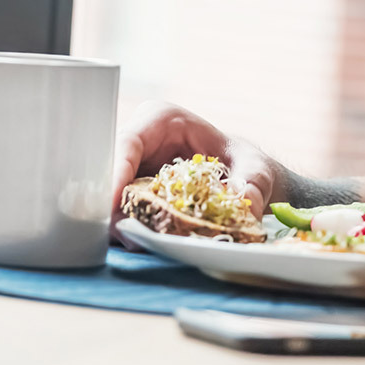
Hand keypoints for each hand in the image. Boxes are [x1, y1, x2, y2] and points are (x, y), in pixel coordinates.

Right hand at [110, 101, 277, 241]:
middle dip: (112, 206)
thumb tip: (246, 203)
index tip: (113, 202)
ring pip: (109, 198)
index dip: (115, 172)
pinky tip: (143, 244)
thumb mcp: (255, 168)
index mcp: (160, 120)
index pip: (127, 143)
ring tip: (139, 244)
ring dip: (119, 222)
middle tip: (127, 235)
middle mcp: (139, 143)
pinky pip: (119, 214)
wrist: (242, 178)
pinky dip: (129, 230)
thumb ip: (252, 183)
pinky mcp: (130, 197)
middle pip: (109, 173)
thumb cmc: (243, 162)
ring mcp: (130, 171)